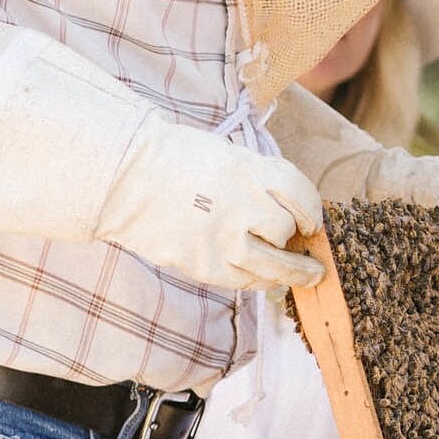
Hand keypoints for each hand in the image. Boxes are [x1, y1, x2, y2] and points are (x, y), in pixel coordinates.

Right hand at [96, 114, 326, 289]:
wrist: (126, 178)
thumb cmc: (178, 161)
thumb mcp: (229, 156)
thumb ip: (260, 181)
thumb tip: (291, 211)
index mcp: (247, 170)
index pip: (299, 193)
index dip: (311, 208)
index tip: (311, 219)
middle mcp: (240, 205)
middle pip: (287, 230)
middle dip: (300, 240)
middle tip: (308, 246)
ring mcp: (222, 240)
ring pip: (274, 265)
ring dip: (294, 272)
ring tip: (308, 276)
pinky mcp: (205, 266)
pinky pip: (245, 281)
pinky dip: (259, 280)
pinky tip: (265, 277)